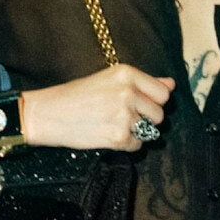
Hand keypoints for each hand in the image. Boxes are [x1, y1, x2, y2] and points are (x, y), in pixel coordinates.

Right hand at [21, 64, 174, 151]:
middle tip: (124, 118)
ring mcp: (124, 115)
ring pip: (150, 131)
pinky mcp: (118, 136)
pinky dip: (126, 145)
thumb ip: (143, 83)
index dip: (154, 102)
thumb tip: (171, 84)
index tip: (140, 105)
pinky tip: (109, 135)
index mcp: (127, 73)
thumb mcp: (109, 80)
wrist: (48, 114)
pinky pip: (137, 145)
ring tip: (115, 126)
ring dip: (137, 133)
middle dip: (146, 120)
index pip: (163, 93)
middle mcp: (128, 92)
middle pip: (159, 114)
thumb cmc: (76, 96)